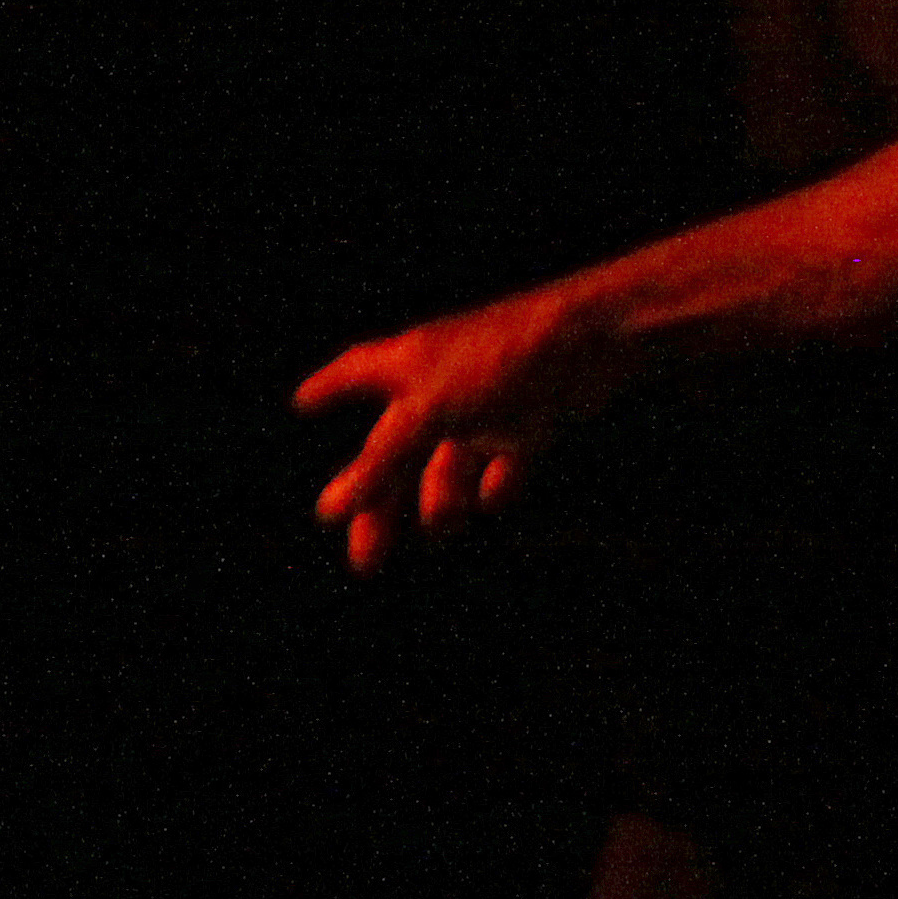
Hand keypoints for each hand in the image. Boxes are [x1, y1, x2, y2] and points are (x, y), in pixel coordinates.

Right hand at [292, 287, 635, 572]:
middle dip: (382, 502)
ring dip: (442, 499)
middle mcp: (443, 381)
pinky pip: (505, 461)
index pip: (354, 373)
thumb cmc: (501, 358)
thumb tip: (328, 511)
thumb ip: (381, 463)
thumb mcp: (428, 412)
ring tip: (444, 526)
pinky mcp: (532, 416)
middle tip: (367, 559)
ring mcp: (488, 400)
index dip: (328, 387)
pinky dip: (498, 483)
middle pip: (398, 448)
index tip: (302, 402)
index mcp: (406, 364)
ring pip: (450, 463)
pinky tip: (493, 498)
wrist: (595, 339)